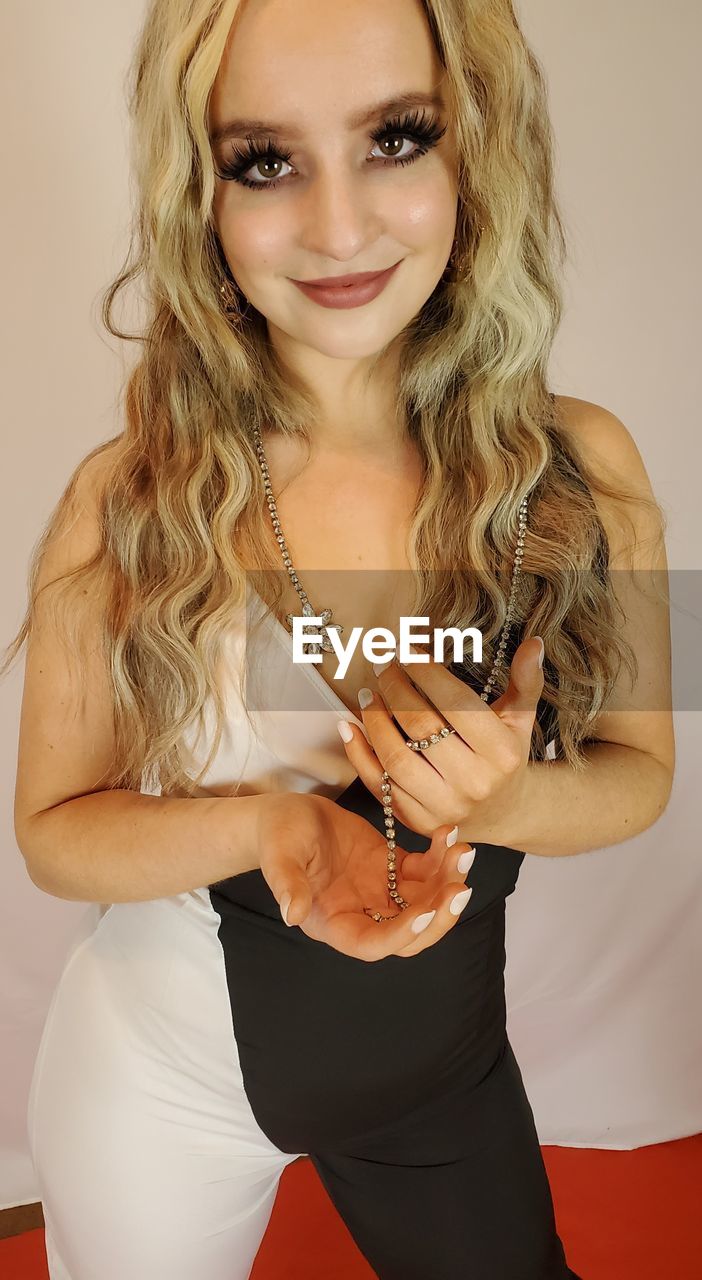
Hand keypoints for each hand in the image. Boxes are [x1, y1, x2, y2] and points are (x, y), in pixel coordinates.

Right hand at [257, 792, 475, 960]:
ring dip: (447, 882)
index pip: (373, 944)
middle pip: (410, 933)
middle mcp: (363, 914)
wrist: (288, 813)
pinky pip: (424, 872)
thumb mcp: (279, 856)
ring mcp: (380, 893)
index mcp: (334, 923)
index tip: (427, 912)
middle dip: (439, 915)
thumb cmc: (277, 836)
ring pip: (424, 903)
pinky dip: (440, 858)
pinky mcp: (392, 869)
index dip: (402, 934)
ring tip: (461, 852)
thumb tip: (292, 915)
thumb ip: (287, 885)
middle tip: (459, 887)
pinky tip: (448, 834)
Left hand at [336, 636, 544, 837]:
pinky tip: (350, 727)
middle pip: (422, 727)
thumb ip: (526, 681)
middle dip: (396, 690)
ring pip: (396, 758)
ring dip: (374, 721)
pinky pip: (379, 785)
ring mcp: (444, 807)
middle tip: (383, 666)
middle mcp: (474, 783)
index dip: (426, 672)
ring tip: (368, 694)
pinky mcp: (417, 822)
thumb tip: (534, 643)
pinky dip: (359, 755)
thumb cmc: (507, 757)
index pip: (456, 704)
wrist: (503, 813)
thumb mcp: (520, 719)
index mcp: (501, 753)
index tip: (407, 650)